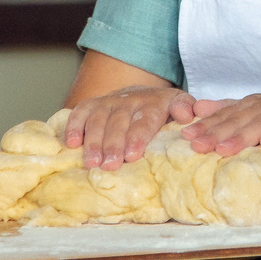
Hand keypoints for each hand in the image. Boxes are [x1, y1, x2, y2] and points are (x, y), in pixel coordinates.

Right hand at [64, 86, 195, 167]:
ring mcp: (108, 102)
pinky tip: (71, 143)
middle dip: (114, 145)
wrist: (139, 94)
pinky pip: (79, 113)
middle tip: (111, 166)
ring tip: (92, 163)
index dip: (137, 137)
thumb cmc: (161, 110)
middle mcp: (129, 101)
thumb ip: (186, 109)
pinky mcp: (91, 105)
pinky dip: (73, 127)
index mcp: (153, 103)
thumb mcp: (179, 106)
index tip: (132, 155)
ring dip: (94, 142)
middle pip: (119, 123)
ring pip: (98, 121)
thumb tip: (189, 115)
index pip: (144, 120)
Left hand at [184, 94, 260, 155]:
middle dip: (218, 132)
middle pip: (241, 119)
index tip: (187, 136)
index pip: (227, 114)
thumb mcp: (257, 117)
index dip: (207, 125)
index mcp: (254, 105)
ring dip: (244, 135)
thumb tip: (196, 109)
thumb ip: (228, 111)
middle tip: (199, 146)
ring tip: (225, 148)